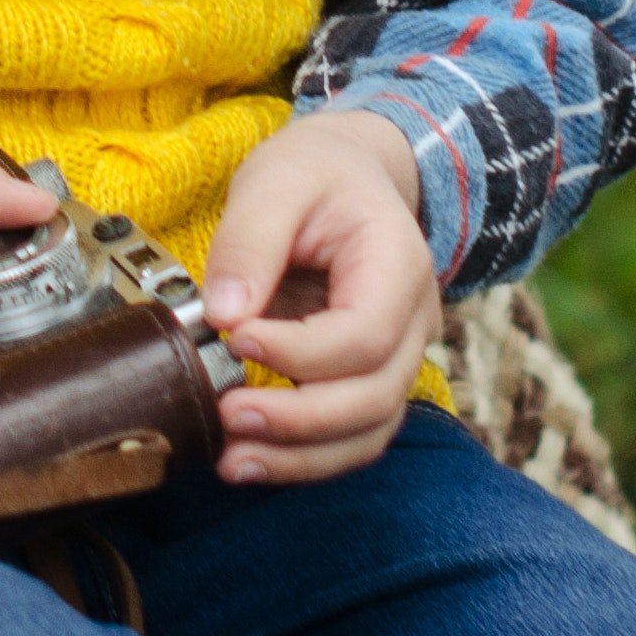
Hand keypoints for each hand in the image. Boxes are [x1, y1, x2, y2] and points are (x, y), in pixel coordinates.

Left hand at [198, 111, 440, 485]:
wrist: (348, 175)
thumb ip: (250, 241)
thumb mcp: (277, 180)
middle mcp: (413, 320)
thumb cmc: (315, 174)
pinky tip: (251, 459)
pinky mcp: (368, 379)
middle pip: (374, 396)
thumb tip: (222, 315)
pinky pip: (352, 436)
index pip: (365, 333)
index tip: (235, 339)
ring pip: (368, 431)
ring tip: (232, 460)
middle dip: (299, 419)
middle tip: (227, 414)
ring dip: (301, 457)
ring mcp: (398, 356)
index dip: (300, 352)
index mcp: (398, 264)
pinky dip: (305, 458)